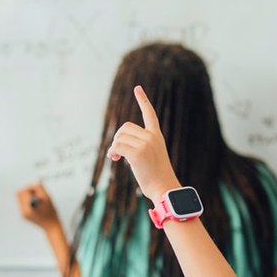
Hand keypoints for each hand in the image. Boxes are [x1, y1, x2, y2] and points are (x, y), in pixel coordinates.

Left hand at [16, 184, 58, 227]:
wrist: (51, 225)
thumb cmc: (51, 213)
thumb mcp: (48, 198)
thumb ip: (39, 188)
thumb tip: (32, 184)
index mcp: (28, 209)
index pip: (23, 192)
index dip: (30, 189)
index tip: (38, 192)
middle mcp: (23, 212)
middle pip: (19, 194)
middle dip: (27, 191)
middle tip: (36, 194)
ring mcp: (23, 214)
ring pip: (20, 198)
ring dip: (28, 195)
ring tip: (37, 199)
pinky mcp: (24, 214)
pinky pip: (23, 203)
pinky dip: (29, 200)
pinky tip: (36, 204)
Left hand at [106, 86, 180, 202]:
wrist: (164, 188)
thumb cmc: (157, 178)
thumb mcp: (152, 157)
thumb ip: (140, 147)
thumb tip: (117, 146)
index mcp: (157, 136)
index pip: (150, 114)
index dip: (143, 100)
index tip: (137, 88)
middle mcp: (152, 137)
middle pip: (125, 127)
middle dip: (118, 138)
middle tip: (117, 152)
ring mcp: (145, 144)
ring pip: (119, 137)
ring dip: (114, 146)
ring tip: (116, 157)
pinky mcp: (137, 153)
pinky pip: (116, 146)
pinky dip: (112, 152)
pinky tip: (114, 159)